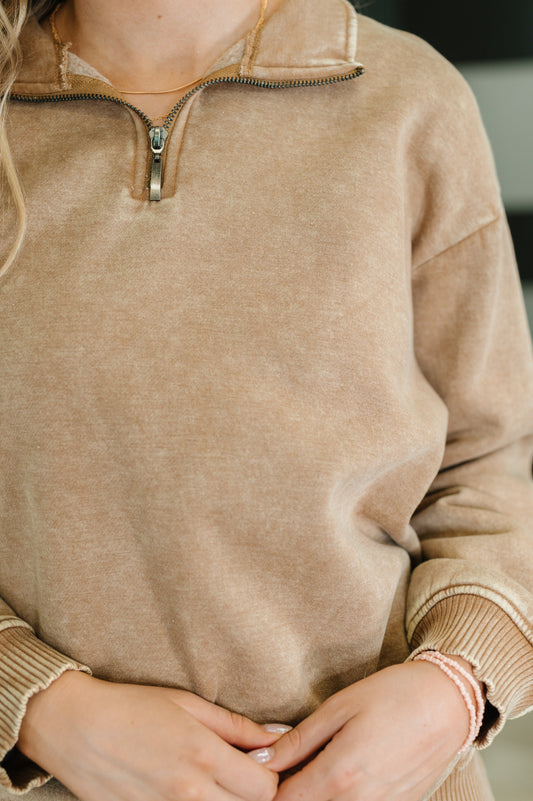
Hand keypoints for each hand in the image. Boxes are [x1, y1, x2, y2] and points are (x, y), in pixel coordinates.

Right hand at [18, 671, 282, 800]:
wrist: (74, 728)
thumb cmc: (132, 706)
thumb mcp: (188, 704)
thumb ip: (236, 726)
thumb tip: (278, 736)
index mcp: (203, 754)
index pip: (265, 787)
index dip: (270, 776)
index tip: (260, 763)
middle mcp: (189, 792)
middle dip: (253, 794)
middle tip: (241, 774)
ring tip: (215, 782)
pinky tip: (191, 792)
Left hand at [249, 661, 479, 800]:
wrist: (450, 704)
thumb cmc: (393, 696)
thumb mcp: (339, 707)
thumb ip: (298, 740)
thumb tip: (260, 759)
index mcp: (340, 776)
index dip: (266, 788)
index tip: (261, 769)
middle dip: (290, 791)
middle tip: (288, 764)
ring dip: (317, 794)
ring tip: (317, 763)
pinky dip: (343, 796)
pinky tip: (343, 771)